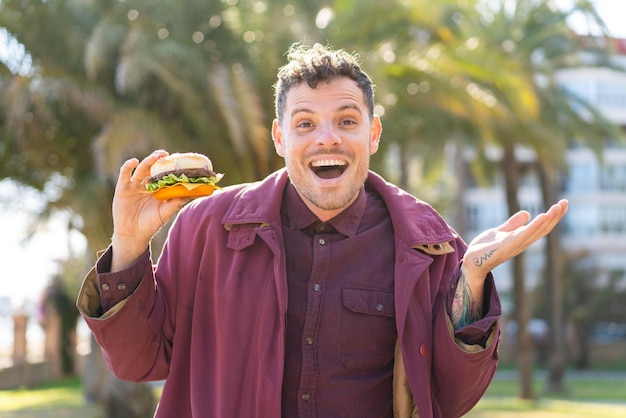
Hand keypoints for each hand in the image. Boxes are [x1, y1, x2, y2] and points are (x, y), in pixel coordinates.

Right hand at [110, 150, 189, 270]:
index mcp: (157, 189)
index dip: (169, 167)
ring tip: (156, 156)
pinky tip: (135, 161)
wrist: (133, 234)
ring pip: (141, 169)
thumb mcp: (165, 213)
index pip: (164, 174)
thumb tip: (189, 194)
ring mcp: (134, 185)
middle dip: (159, 160)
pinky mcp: (123, 188)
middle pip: (153, 168)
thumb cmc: (151, 224)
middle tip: (167, 154)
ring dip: (148, 161)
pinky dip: (128, 166)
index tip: (178, 161)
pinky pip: (125, 174)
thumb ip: (175, 203)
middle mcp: (146, 185)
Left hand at [462, 199, 568, 279]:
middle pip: (543, 228)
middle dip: (555, 216)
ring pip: (537, 231)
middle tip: (565, 202)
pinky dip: (534, 226)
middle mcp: (522, 242)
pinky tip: (542, 217)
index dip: (553, 216)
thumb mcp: (499, 232)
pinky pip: (523, 235)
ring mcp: (515, 245)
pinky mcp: (506, 246)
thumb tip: (527, 213)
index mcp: (521, 238)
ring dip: (549, 219)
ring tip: (558, 207)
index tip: (562, 204)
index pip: (541, 227)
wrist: (471, 262)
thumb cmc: (484, 249)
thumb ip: (512, 224)